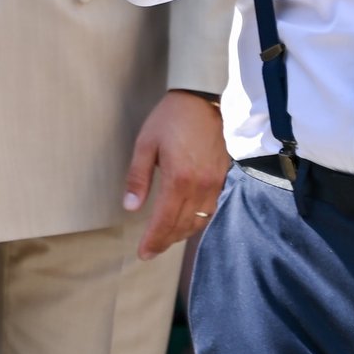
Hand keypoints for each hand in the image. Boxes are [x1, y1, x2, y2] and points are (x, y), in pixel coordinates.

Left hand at [124, 90, 228, 257]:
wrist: (203, 100)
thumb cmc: (171, 118)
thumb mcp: (146, 144)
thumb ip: (138, 178)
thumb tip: (130, 207)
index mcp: (179, 179)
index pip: (165, 221)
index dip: (154, 240)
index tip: (143, 253)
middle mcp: (200, 187)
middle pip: (183, 226)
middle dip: (165, 241)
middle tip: (150, 250)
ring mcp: (215, 184)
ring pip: (199, 222)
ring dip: (181, 234)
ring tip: (165, 239)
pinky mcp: (223, 179)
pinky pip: (211, 210)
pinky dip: (197, 222)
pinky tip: (186, 222)